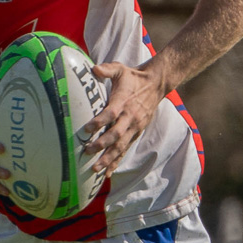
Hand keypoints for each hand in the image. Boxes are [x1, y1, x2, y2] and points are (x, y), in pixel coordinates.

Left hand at [79, 59, 169, 175]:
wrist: (156, 85)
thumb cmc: (133, 77)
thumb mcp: (120, 69)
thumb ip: (107, 69)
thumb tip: (94, 69)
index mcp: (124, 101)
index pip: (111, 113)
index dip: (100, 121)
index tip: (87, 128)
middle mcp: (130, 117)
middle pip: (116, 134)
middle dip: (102, 145)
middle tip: (87, 152)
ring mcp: (134, 127)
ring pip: (121, 146)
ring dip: (108, 158)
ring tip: (95, 169)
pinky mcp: (135, 133)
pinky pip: (125, 149)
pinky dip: (116, 162)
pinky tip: (107, 172)